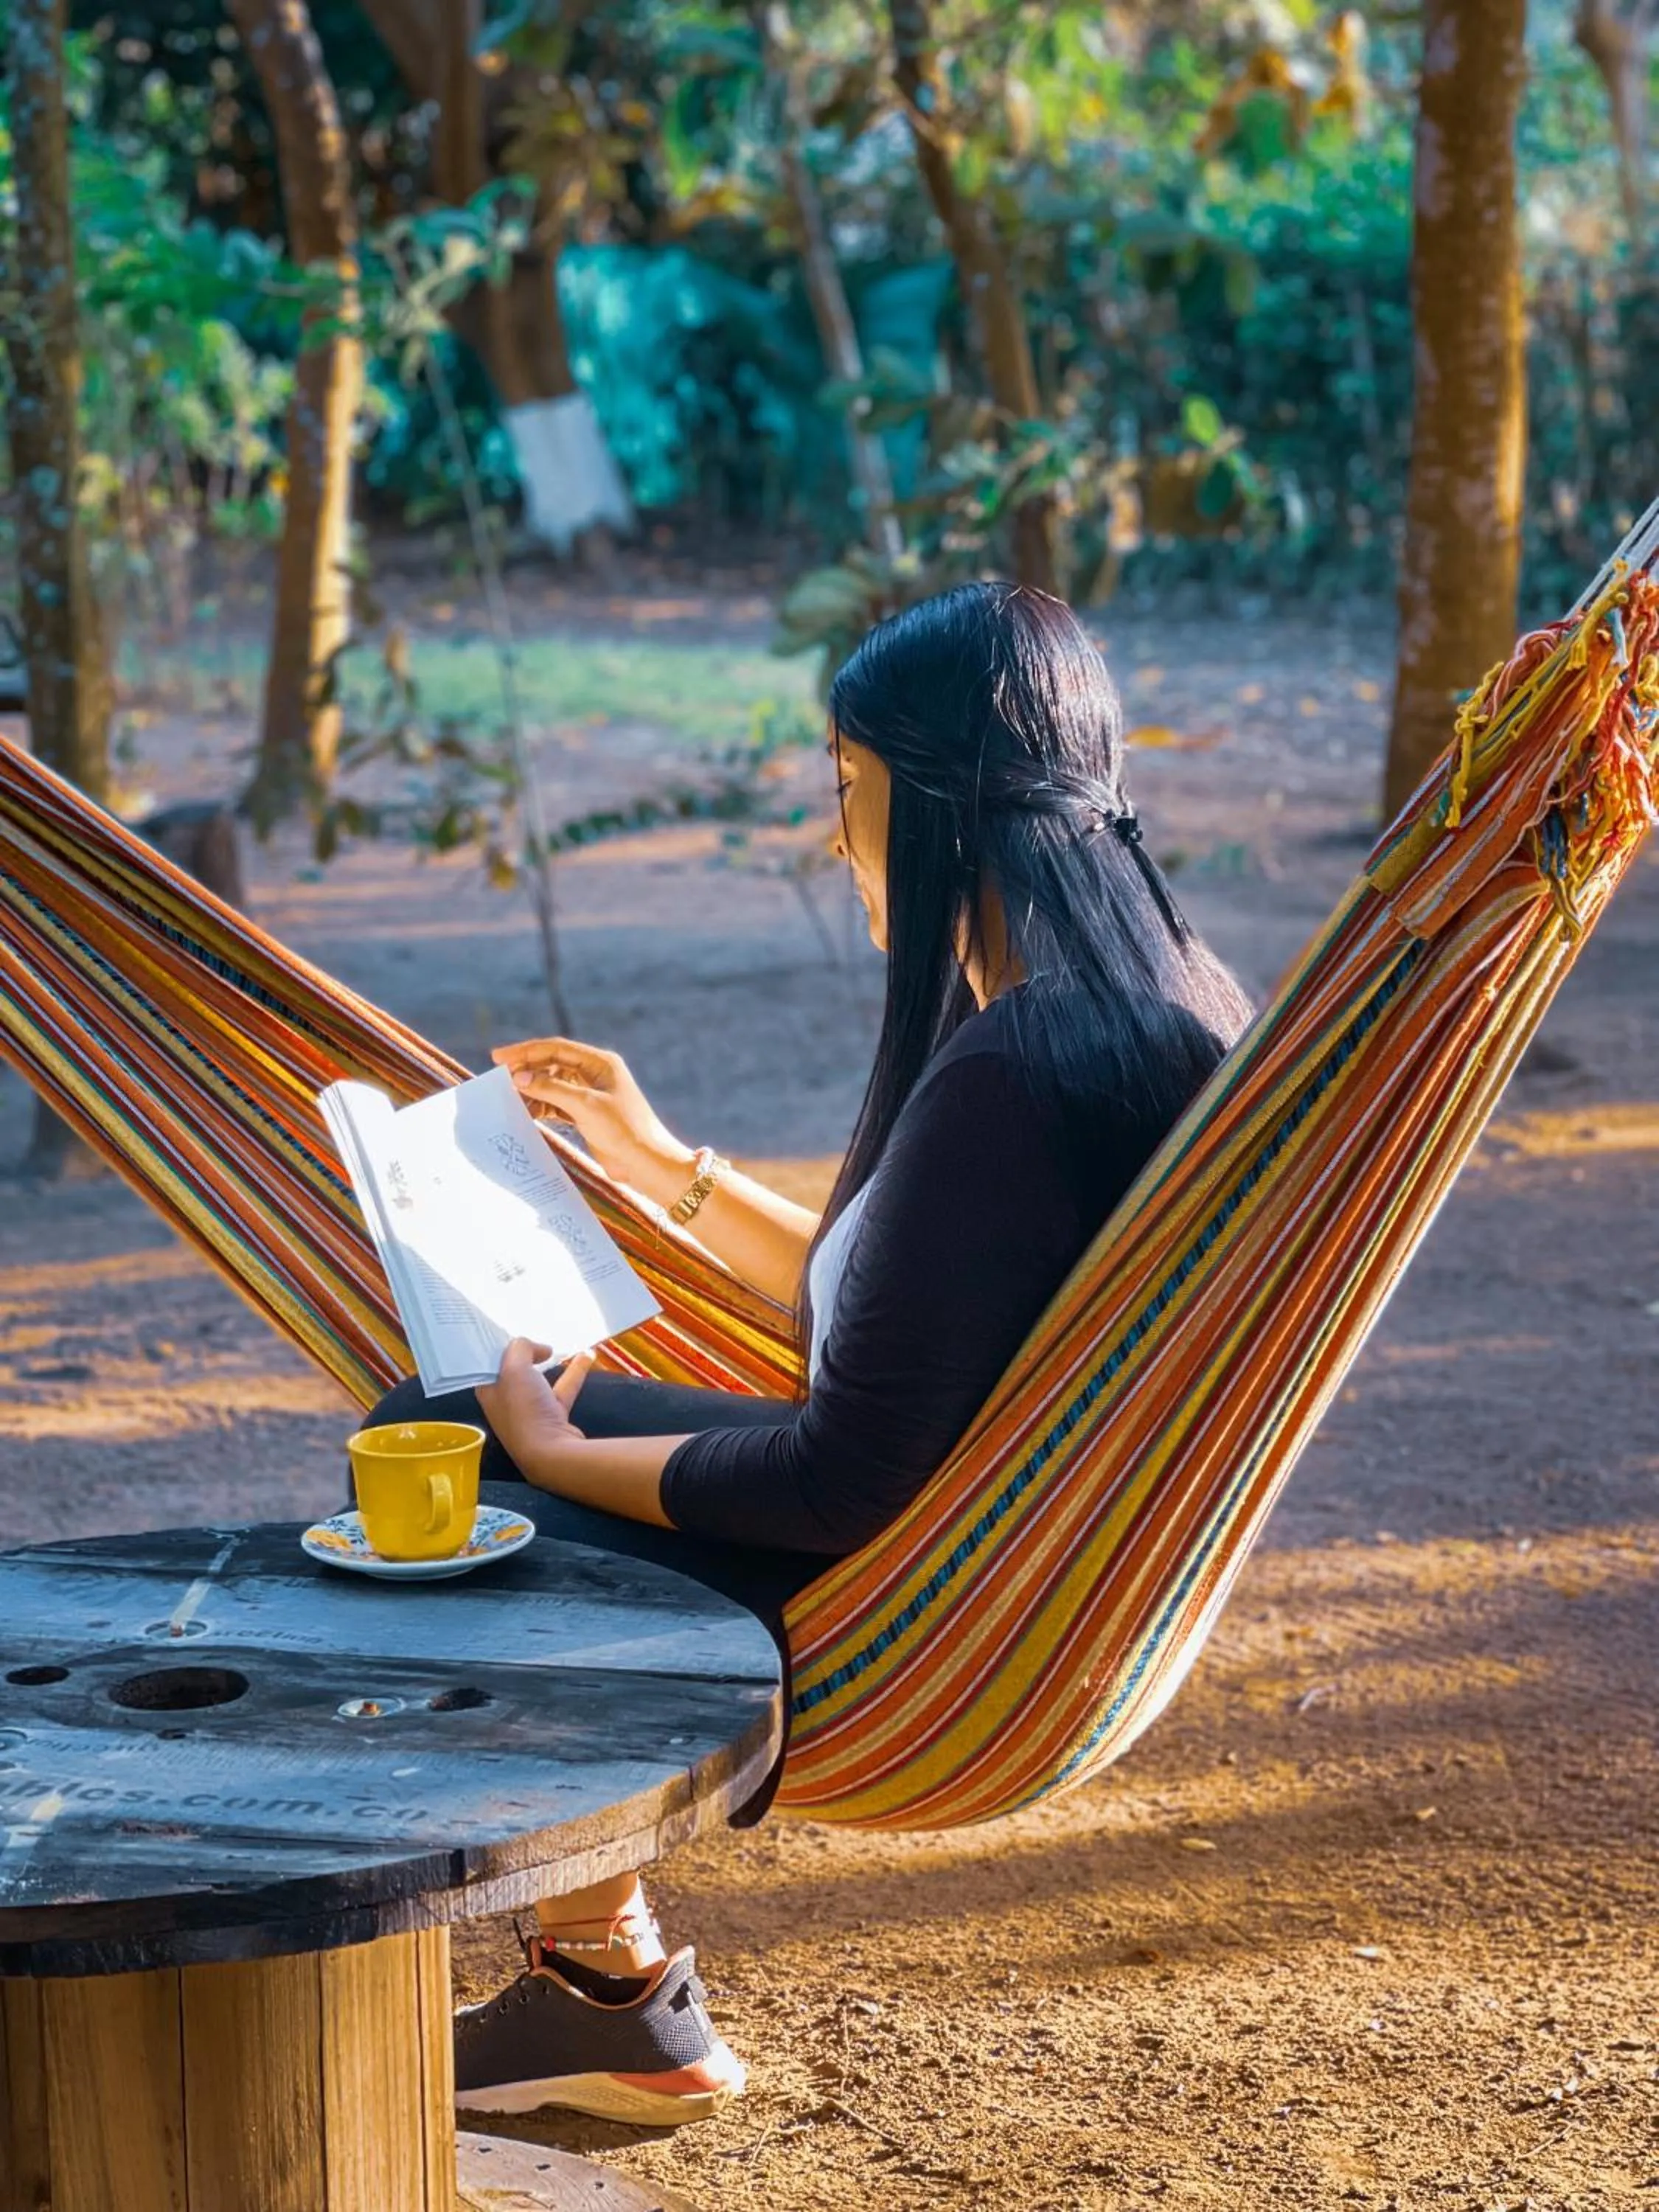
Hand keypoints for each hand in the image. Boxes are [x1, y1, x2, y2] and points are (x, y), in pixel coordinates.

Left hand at [476, 1340, 594, 1485]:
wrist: (552, 1453)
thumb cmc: (525, 1410)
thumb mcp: (514, 1368)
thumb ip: (520, 1348)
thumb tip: (539, 1349)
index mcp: (488, 1392)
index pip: (487, 1364)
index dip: (497, 1347)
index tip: (508, 1332)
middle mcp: (505, 1403)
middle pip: (512, 1371)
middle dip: (521, 1354)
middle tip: (532, 1340)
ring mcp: (530, 1412)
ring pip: (538, 1380)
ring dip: (548, 1363)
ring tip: (557, 1348)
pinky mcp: (553, 1418)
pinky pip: (562, 1388)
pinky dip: (574, 1371)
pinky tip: (588, 1356)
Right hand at [491, 1036, 692, 1199]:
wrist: (645, 1163)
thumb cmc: (624, 1130)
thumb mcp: (585, 1105)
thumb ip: (551, 1088)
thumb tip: (519, 1077)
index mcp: (600, 1063)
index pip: (556, 1049)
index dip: (526, 1051)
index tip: (499, 1057)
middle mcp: (594, 1074)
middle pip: (552, 1065)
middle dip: (526, 1071)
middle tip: (499, 1079)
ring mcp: (590, 1095)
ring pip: (552, 1086)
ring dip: (532, 1091)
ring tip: (509, 1099)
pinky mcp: (586, 1115)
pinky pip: (557, 1105)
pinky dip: (541, 1107)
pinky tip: (526, 1113)